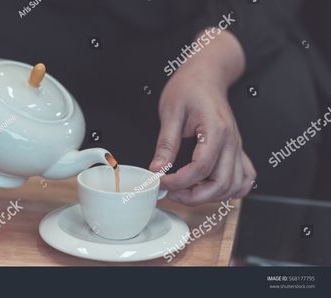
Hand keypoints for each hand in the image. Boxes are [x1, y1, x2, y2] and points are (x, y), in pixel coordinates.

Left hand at [149, 30, 255, 205]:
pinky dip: (231, 190)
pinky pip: (244, 179)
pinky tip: (211, 188)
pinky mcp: (237, 150)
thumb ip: (166, 143)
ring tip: (186, 192)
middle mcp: (232, 141)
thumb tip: (157, 169)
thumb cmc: (189, 88)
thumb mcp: (171, 112)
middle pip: (221, 183)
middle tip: (172, 193)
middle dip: (195, 196)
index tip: (161, 182)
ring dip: (211, 196)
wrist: (206, 75)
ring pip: (234, 186)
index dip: (179, 181)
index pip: (201, 168)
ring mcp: (237, 147)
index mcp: (216, 130)